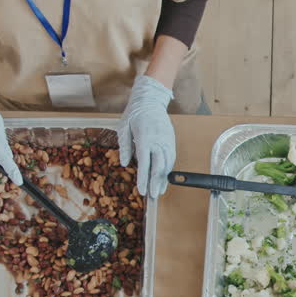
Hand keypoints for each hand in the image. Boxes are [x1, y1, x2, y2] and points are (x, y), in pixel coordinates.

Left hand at [119, 75, 175, 197]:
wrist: (151, 99)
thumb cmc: (135, 113)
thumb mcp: (124, 128)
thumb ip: (125, 146)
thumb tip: (124, 164)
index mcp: (144, 137)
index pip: (144, 163)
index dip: (143, 178)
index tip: (141, 191)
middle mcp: (158, 140)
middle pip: (159, 166)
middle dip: (156, 183)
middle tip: (153, 196)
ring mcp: (167, 140)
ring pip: (168, 163)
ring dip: (164, 178)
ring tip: (159, 191)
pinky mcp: (171, 140)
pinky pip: (171, 158)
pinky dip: (168, 170)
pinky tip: (164, 178)